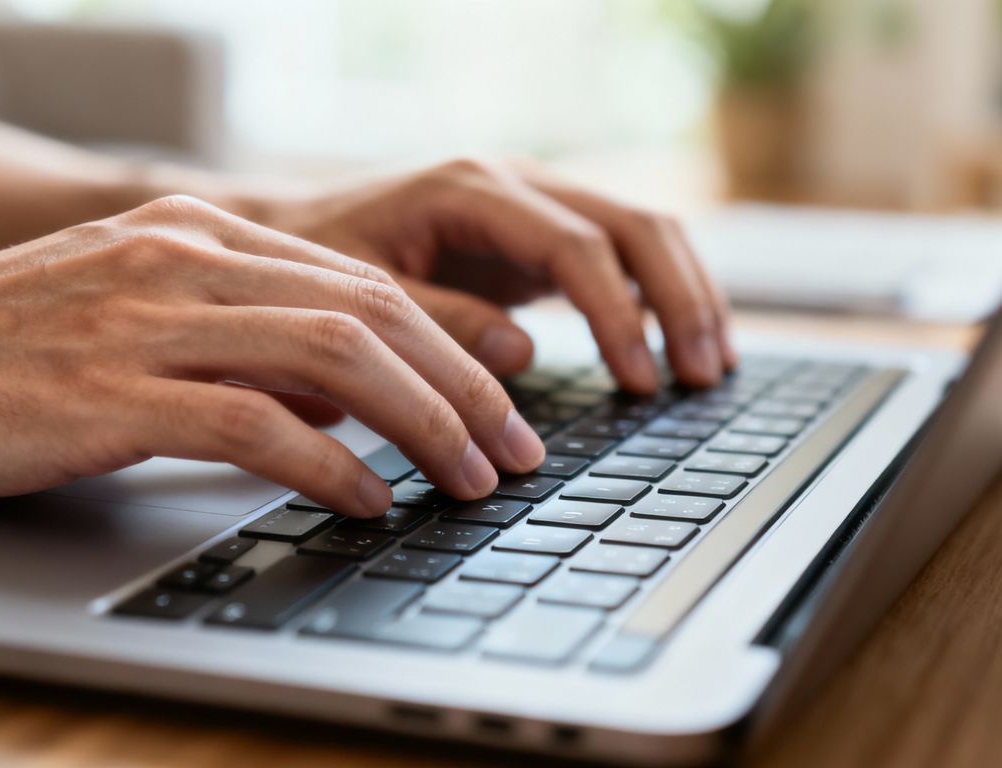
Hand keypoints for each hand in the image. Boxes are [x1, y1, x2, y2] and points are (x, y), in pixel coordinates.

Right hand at [0, 196, 545, 515]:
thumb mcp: (124, 310)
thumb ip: (224, 330)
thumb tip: (331, 395)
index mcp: (195, 233)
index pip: (363, 281)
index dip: (450, 344)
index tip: (499, 403)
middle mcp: (185, 259)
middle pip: (374, 310)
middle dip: (465, 385)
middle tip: (516, 449)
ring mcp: (149, 320)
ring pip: (338, 356)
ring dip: (425, 424)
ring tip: (472, 480)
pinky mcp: (112, 392)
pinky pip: (258, 423)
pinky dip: (333, 464)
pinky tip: (369, 501)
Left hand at [261, 158, 737, 390]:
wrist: (289, 233)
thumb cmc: (314, 264)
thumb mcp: (359, 296)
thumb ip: (437, 320)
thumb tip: (522, 353)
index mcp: (471, 189)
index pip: (576, 244)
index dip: (618, 314)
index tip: (639, 381)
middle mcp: (515, 185)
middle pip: (633, 226)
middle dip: (679, 301)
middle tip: (704, 377)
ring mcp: (534, 205)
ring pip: (642, 232)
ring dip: (685, 297)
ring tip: (712, 367)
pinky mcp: (538, 236)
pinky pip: (620, 255)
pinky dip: (658, 298)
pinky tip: (679, 347)